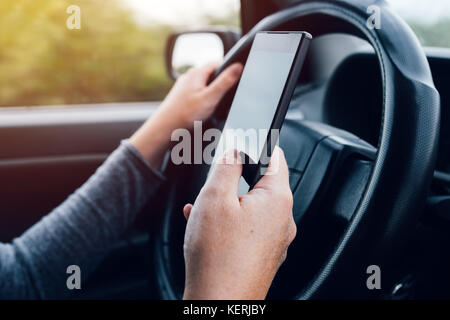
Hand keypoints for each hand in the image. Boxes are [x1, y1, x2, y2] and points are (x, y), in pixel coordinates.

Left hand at [130, 63, 242, 168]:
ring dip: (211, 94)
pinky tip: (202, 112)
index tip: (236, 80)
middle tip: (225, 98)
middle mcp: (189, 77)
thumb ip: (225, 82)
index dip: (229, 69)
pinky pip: (197, 94)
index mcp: (197, 73)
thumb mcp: (210, 97)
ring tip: (213, 107)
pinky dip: (203, 101)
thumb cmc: (185, 114)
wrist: (165, 128)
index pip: (218, 63)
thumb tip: (238, 67)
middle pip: (211, 75)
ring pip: (203, 85)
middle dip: (220, 84)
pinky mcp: (180, 97)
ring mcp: (183, 86)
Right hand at [182, 147, 295, 299]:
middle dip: (234, 180)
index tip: (243, 141)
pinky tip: (206, 227)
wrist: (219, 304)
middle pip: (260, 184)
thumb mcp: (214, 198)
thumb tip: (234, 153)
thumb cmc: (218, 257)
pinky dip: (228, 222)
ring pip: (250, 207)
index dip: (257, 145)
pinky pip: (247, 229)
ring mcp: (274, 240)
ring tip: (202, 210)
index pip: (275, 157)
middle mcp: (282, 220)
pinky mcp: (263, 255)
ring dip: (226, 203)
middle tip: (212, 184)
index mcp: (277, 200)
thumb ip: (226, 167)